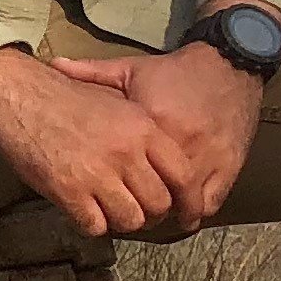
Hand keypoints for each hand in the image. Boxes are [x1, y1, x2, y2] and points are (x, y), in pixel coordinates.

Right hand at [0, 46, 184, 237]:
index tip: (180, 211)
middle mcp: (126, 152)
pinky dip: (91, 224)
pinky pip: (95, 226)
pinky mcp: (68, 190)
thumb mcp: (115, 101)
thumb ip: (142, 132)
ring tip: (107, 211)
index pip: (184, 176)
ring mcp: (97, 173)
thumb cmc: (64, 96)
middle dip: (150, 214)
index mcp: (143, 128)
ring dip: (120, 221)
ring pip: (131, 220)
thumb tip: (160, 164)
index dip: (186, 200)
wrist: (17, 92)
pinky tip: (83, 210)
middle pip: (159, 204)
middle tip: (135, 209)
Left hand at [40, 42, 266, 228]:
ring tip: (152, 217)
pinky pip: (211, 201)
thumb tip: (52, 64)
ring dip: (167, 215)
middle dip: (139, 209)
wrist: (228, 64)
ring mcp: (207, 158)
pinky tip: (183, 215)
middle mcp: (180, 145)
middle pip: (154, 195)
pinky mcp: (228, 165)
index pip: (126, 172)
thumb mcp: (131, 69)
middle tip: (127, 214)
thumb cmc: (175, 71)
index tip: (102, 195)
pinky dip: (196, 211)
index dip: (112, 190)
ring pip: (183, 205)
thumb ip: (91, 73)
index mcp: (150, 126)